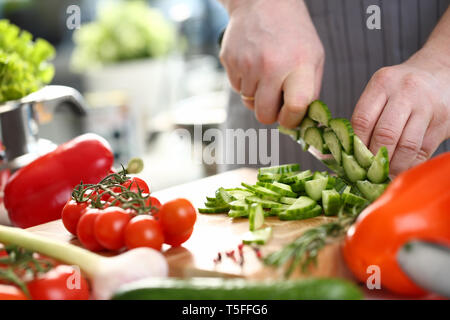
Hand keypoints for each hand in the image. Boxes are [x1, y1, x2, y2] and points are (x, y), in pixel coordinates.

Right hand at [219, 0, 323, 126]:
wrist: (263, 2)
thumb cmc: (293, 34)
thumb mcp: (313, 57)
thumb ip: (310, 90)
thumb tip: (300, 122)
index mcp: (299, 64)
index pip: (296, 107)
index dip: (292, 120)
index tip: (290, 117)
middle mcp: (271, 65)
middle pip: (264, 114)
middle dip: (270, 114)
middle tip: (275, 101)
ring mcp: (247, 63)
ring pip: (249, 102)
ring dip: (257, 95)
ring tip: (265, 72)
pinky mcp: (229, 61)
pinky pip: (237, 88)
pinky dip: (245, 82)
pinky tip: (253, 63)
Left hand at [351, 47, 449, 175]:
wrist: (442, 74)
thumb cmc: (402, 89)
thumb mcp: (381, 92)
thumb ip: (363, 119)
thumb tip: (339, 154)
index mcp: (382, 83)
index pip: (362, 120)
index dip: (355, 145)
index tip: (351, 161)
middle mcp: (405, 92)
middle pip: (384, 135)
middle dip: (374, 159)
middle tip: (367, 173)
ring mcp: (427, 107)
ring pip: (406, 146)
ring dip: (393, 166)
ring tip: (383, 175)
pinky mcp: (443, 122)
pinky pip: (423, 151)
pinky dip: (409, 165)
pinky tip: (400, 170)